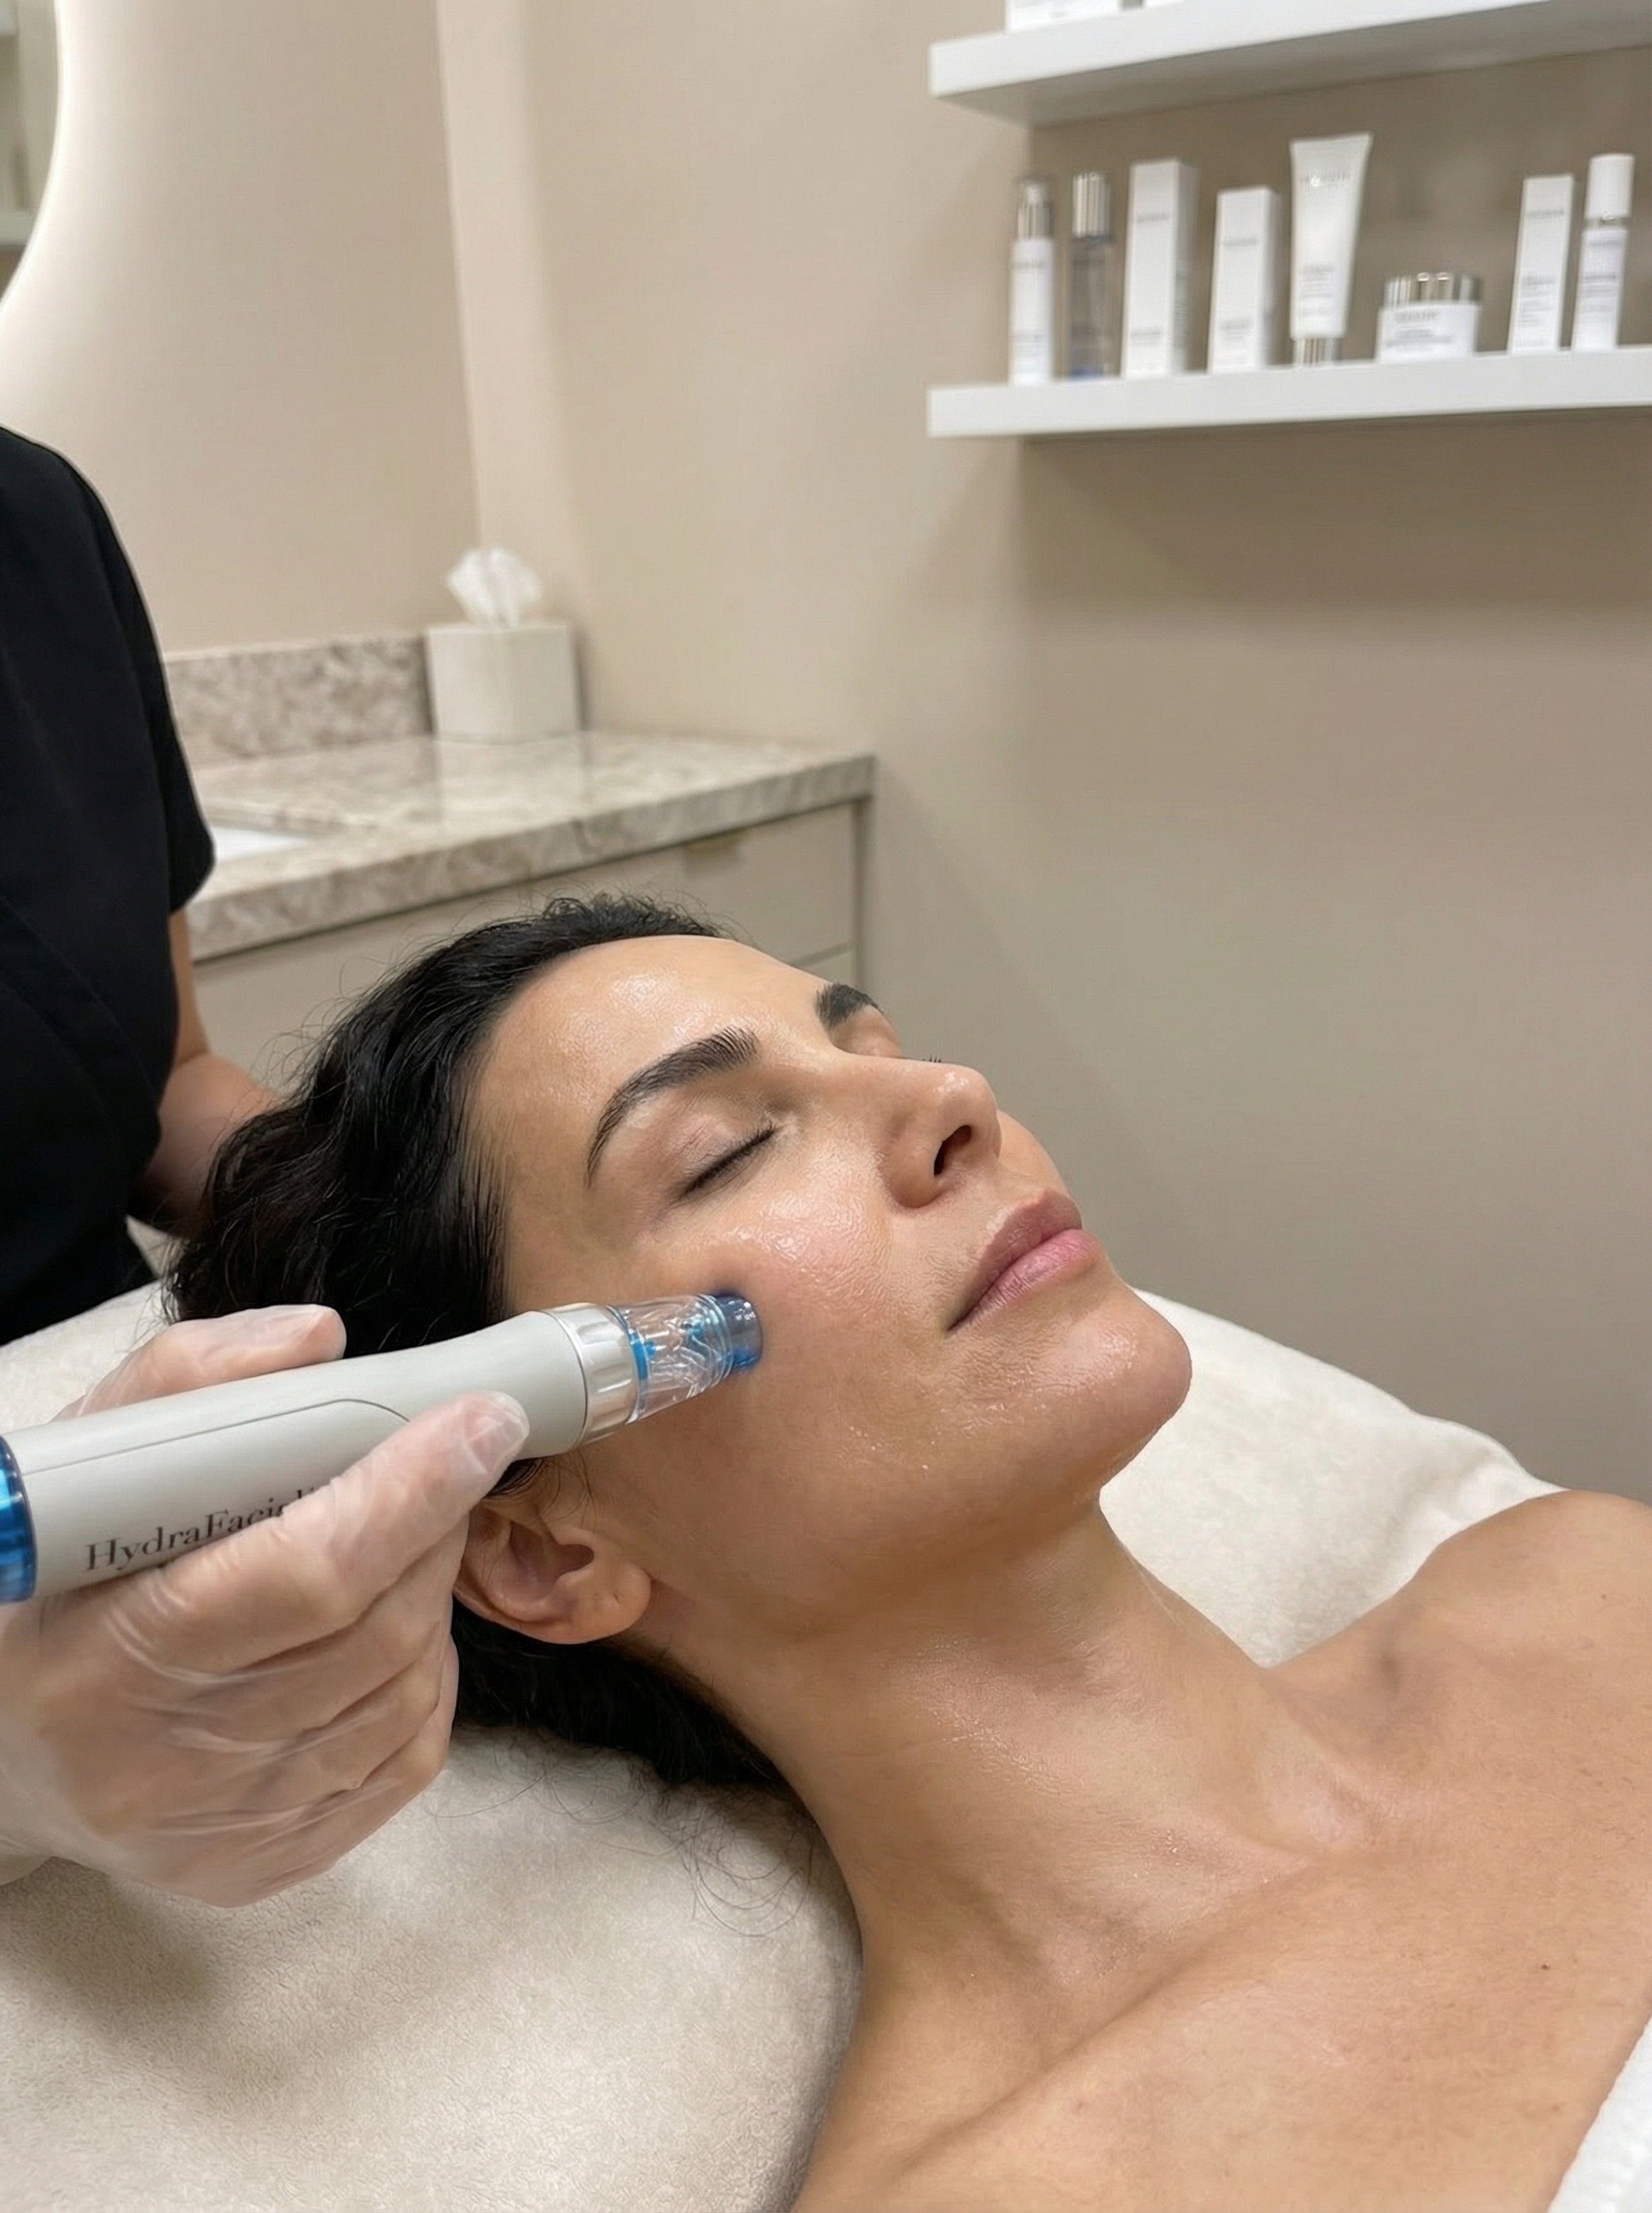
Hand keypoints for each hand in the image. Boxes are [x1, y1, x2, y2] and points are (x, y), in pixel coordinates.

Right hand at [0, 1308, 525, 1904]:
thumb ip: (193, 1382)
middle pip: (372, 1632)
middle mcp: (161, 1766)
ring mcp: (218, 1828)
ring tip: (408, 1537)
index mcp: (106, 1657)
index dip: (410, 1490)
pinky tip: (391, 1628)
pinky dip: (424, 1676)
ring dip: (435, 1596)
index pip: (305, 1572)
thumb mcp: (84, 1464)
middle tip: (448, 1460)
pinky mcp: (264, 1865)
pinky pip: (405, 1760)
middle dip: (437, 1526)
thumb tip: (323, 1340)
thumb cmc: (48, 1587)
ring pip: (403, 1692)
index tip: (482, 1420)